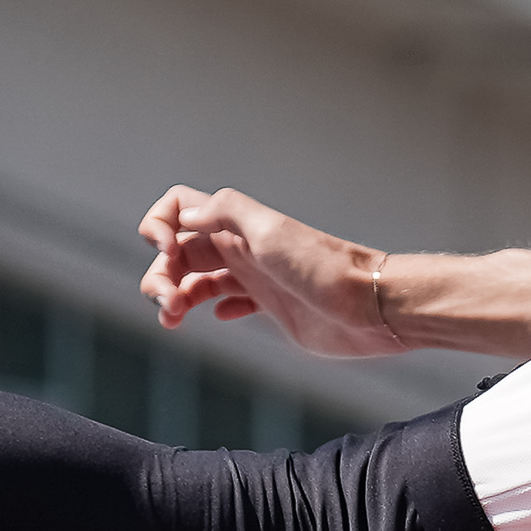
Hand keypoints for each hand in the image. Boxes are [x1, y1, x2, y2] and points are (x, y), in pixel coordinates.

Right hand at [137, 187, 400, 358]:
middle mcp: (241, 248)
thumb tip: (185, 215)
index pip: (178, 210)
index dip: (159, 227)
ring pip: (198, 280)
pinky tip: (222, 318)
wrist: (370, 306)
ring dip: (177, 297)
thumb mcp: (269, 231)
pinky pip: (231, 302)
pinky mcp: (271, 306)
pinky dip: (215, 309)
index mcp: (235, 227)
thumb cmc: (324, 270)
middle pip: (179, 252)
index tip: (166, 254)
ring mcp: (255, 278)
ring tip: (173, 320)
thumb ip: (225, 212)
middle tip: (169, 305)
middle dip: (161, 275)